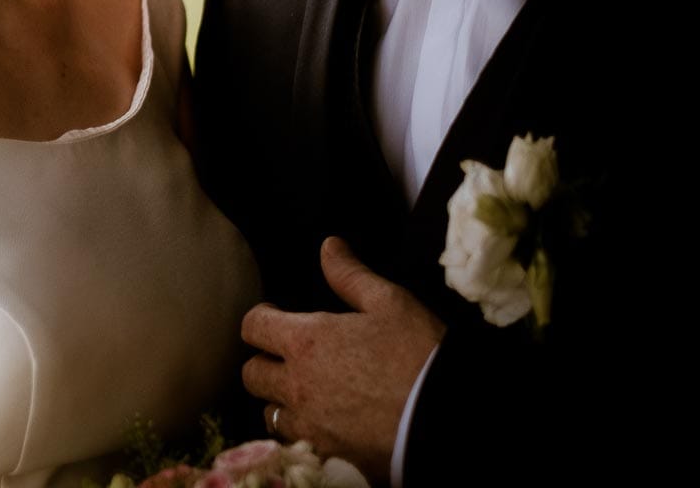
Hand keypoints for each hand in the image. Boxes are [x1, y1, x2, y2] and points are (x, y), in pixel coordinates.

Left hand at [238, 237, 444, 479]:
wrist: (447, 416)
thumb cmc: (420, 353)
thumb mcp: (390, 302)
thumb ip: (350, 275)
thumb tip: (328, 246)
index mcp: (305, 341)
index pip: (252, 326)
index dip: (262, 319)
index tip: (277, 318)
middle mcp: (297, 384)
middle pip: (252, 374)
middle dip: (265, 362)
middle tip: (290, 358)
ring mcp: (309, 424)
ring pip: (270, 413)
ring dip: (281, 401)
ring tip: (305, 394)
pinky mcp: (326, 453)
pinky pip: (295, 443)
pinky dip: (301, 433)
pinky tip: (322, 424)